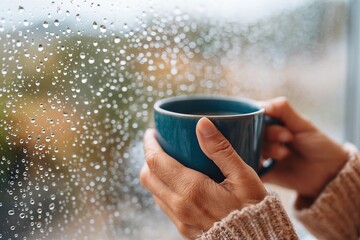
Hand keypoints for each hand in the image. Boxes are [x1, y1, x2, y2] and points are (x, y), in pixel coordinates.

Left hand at [140, 118, 266, 238]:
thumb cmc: (254, 209)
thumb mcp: (243, 176)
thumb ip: (221, 149)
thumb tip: (202, 123)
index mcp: (192, 190)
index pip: (156, 162)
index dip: (150, 144)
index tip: (152, 133)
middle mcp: (180, 207)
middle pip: (148, 177)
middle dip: (149, 157)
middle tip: (159, 145)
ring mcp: (180, 220)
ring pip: (154, 192)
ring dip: (155, 174)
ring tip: (168, 161)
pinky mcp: (184, 229)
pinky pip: (164, 205)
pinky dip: (163, 189)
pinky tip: (178, 182)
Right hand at [260, 97, 346, 207]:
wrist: (329, 173)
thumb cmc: (319, 145)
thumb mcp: (303, 123)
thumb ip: (282, 109)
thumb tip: (262, 105)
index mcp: (273, 124)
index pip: (254, 116)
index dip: (257, 117)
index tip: (267, 120)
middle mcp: (265, 138)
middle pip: (252, 131)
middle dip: (270, 133)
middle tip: (287, 137)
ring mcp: (264, 154)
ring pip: (253, 147)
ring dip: (270, 149)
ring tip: (285, 154)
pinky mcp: (263, 171)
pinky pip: (252, 167)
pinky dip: (257, 164)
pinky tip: (270, 163)